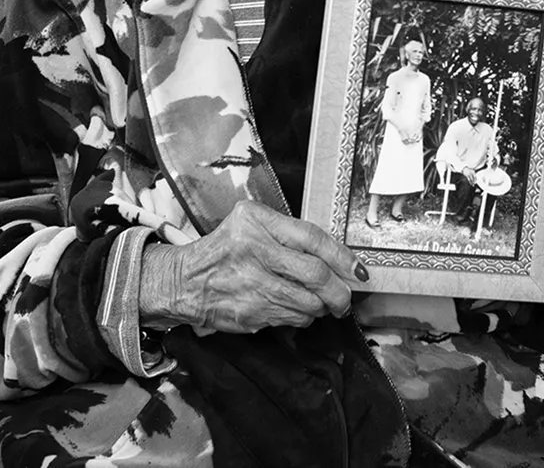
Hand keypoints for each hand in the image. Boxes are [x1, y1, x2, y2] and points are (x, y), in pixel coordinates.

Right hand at [138, 200, 368, 334]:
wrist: (184, 281)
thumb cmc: (225, 248)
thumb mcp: (250, 222)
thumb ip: (287, 232)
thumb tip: (334, 257)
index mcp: (258, 223)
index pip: (312, 238)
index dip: (342, 257)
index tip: (359, 272)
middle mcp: (255, 252)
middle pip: (315, 275)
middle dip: (339, 292)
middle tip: (345, 298)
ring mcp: (251, 285)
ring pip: (307, 302)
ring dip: (321, 307)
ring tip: (321, 304)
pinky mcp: (249, 313)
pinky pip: (291, 319)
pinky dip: (302, 317)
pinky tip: (296, 309)